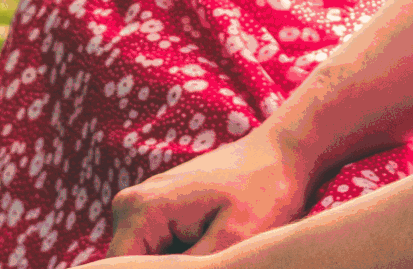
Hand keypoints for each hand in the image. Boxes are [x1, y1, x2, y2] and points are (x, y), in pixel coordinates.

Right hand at [99, 117, 313, 257]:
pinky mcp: (158, 215)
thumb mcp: (231, 244)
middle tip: (215, 263)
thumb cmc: (264, 193)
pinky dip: (180, 264)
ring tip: (217, 256)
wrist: (282, 155)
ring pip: (146, 264)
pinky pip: (157, 255)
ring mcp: (142, 207)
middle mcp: (130, 206)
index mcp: (141, 210)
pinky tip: (211, 254)